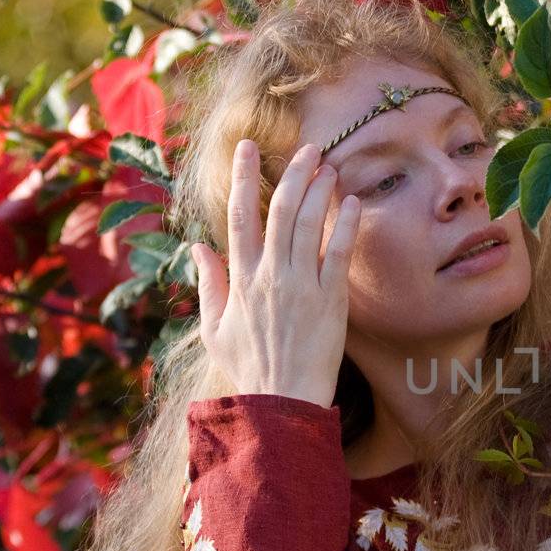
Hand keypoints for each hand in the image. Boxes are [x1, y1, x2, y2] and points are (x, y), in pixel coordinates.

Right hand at [190, 140, 362, 408]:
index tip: (247, 148)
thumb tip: (198, 249)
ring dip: (319, 191)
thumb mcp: (215, 329)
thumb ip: (208, 285)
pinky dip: (345, 225)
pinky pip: (337, 254)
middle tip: (308, 149)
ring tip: (329, 166)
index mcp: (240, 279)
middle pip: (279, 210)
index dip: (243, 177)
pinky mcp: (330, 301)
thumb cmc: (249, 368)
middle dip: (293, 173)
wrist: (281, 402)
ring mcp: (300, 286)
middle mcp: (269, 276)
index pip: (239, 216)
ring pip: (308, 225)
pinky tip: (353, 202)